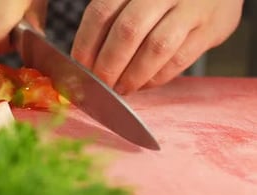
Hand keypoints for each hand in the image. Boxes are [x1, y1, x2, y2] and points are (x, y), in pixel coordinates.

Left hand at [71, 0, 243, 93]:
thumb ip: (111, 19)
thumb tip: (84, 62)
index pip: (101, 12)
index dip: (86, 43)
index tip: (79, 67)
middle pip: (127, 31)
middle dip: (108, 64)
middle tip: (100, 84)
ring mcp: (191, 8)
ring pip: (156, 48)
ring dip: (133, 75)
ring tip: (121, 89)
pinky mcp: (211, 28)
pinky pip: (179, 59)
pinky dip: (156, 77)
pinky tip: (144, 84)